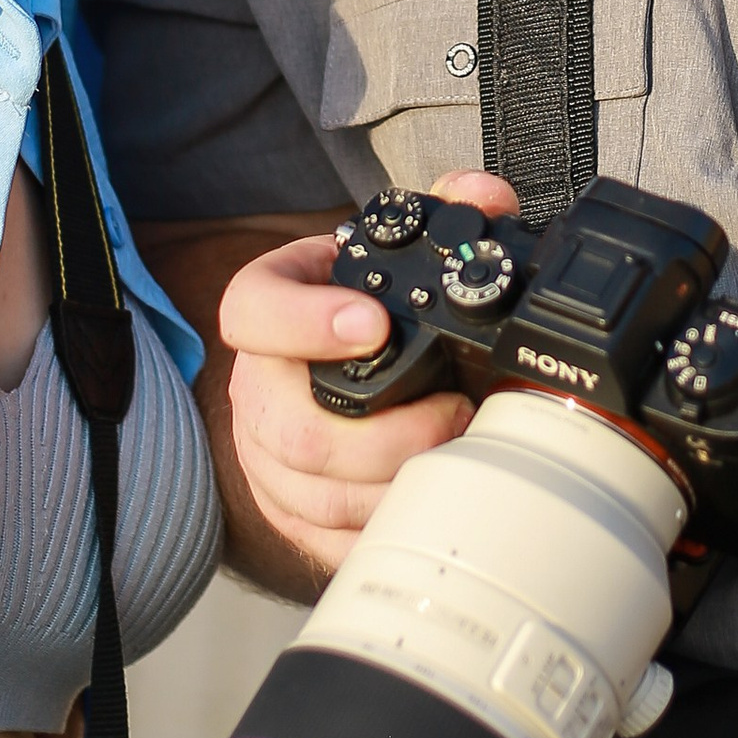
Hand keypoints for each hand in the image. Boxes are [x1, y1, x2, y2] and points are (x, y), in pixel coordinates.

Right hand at [218, 169, 513, 579]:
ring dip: (396, 484)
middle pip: (294, 430)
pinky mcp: (288, 512)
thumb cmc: (354, 308)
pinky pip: (326, 540)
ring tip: (457, 455)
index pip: (254, 311)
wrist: (316, 368)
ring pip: (315, 494)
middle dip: (387, 435)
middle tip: (454, 412)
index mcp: (269, 310)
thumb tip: (484, 197)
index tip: (373, 324)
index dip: (305, 321)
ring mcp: (266, 457)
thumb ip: (442, 211)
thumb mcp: (384, 251)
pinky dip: (384, 528)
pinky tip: (429, 503)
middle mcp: (258, 387)